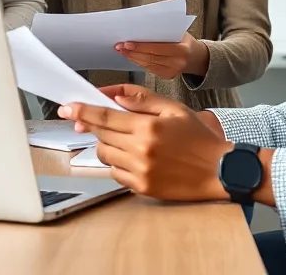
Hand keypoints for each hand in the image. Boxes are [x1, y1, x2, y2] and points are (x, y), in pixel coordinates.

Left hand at [58, 84, 230, 200]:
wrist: (219, 171)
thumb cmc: (198, 138)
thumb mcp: (174, 109)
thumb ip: (143, 99)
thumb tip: (115, 97)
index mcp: (147, 127)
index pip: (104, 117)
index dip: (82, 111)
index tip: (66, 108)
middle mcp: (140, 149)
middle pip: (101, 135)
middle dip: (94, 127)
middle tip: (95, 122)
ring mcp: (140, 171)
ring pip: (105, 155)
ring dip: (107, 145)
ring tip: (125, 141)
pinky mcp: (142, 187)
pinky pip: (115, 173)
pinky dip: (118, 164)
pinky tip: (133, 158)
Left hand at [115, 35, 209, 79]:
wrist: (196, 56)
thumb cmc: (184, 39)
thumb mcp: (178, 32)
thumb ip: (163, 30)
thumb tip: (140, 25)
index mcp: (182, 49)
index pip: (158, 48)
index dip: (141, 46)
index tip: (127, 42)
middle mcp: (178, 63)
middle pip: (150, 57)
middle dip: (133, 52)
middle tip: (119, 46)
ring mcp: (173, 72)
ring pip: (148, 64)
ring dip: (132, 57)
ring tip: (121, 50)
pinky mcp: (167, 76)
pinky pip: (150, 69)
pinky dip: (138, 62)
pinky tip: (131, 56)